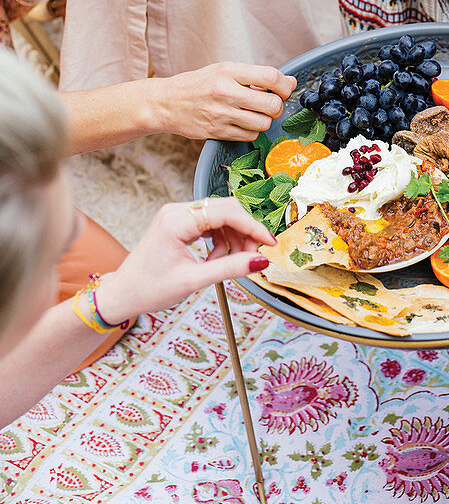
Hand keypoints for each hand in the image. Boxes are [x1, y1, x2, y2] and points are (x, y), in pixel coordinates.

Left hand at [93, 197, 276, 324]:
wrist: (123, 294)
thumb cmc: (149, 288)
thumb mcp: (193, 281)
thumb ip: (229, 268)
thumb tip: (260, 261)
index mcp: (177, 221)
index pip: (226, 213)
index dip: (253, 227)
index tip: (270, 243)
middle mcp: (177, 210)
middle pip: (226, 210)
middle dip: (244, 232)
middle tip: (253, 256)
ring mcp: (177, 214)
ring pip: (220, 216)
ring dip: (232, 238)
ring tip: (228, 263)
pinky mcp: (179, 222)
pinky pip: (210, 223)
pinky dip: (220, 240)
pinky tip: (216, 259)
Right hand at [151, 62, 296, 140]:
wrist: (165, 103)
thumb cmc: (198, 84)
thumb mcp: (224, 71)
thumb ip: (255, 76)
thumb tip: (289, 82)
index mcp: (228, 71)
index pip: (270, 76)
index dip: (285, 85)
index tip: (284, 89)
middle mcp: (225, 92)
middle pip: (272, 104)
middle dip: (277, 106)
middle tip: (270, 104)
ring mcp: (221, 114)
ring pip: (263, 123)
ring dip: (265, 120)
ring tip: (255, 114)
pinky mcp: (217, 132)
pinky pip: (249, 135)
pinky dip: (252, 131)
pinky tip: (243, 122)